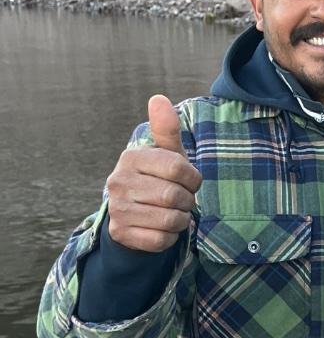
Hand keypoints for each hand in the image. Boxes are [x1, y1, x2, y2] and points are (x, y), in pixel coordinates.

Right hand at [104, 96, 201, 252]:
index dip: (193, 178)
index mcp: (131, 158)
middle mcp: (118, 181)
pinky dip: (170, 237)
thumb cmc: (157, 180)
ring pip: (171, 219)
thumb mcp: (166, 156)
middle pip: (175, 196)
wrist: (133, 217)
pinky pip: (162, 240)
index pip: (178, 168)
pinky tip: (161, 228)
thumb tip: (158, 98)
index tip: (189, 181)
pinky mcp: (121, 234)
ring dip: (181, 220)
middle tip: (180, 200)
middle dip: (187, 201)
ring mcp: (117, 209)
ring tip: (172, 213)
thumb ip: (166, 130)